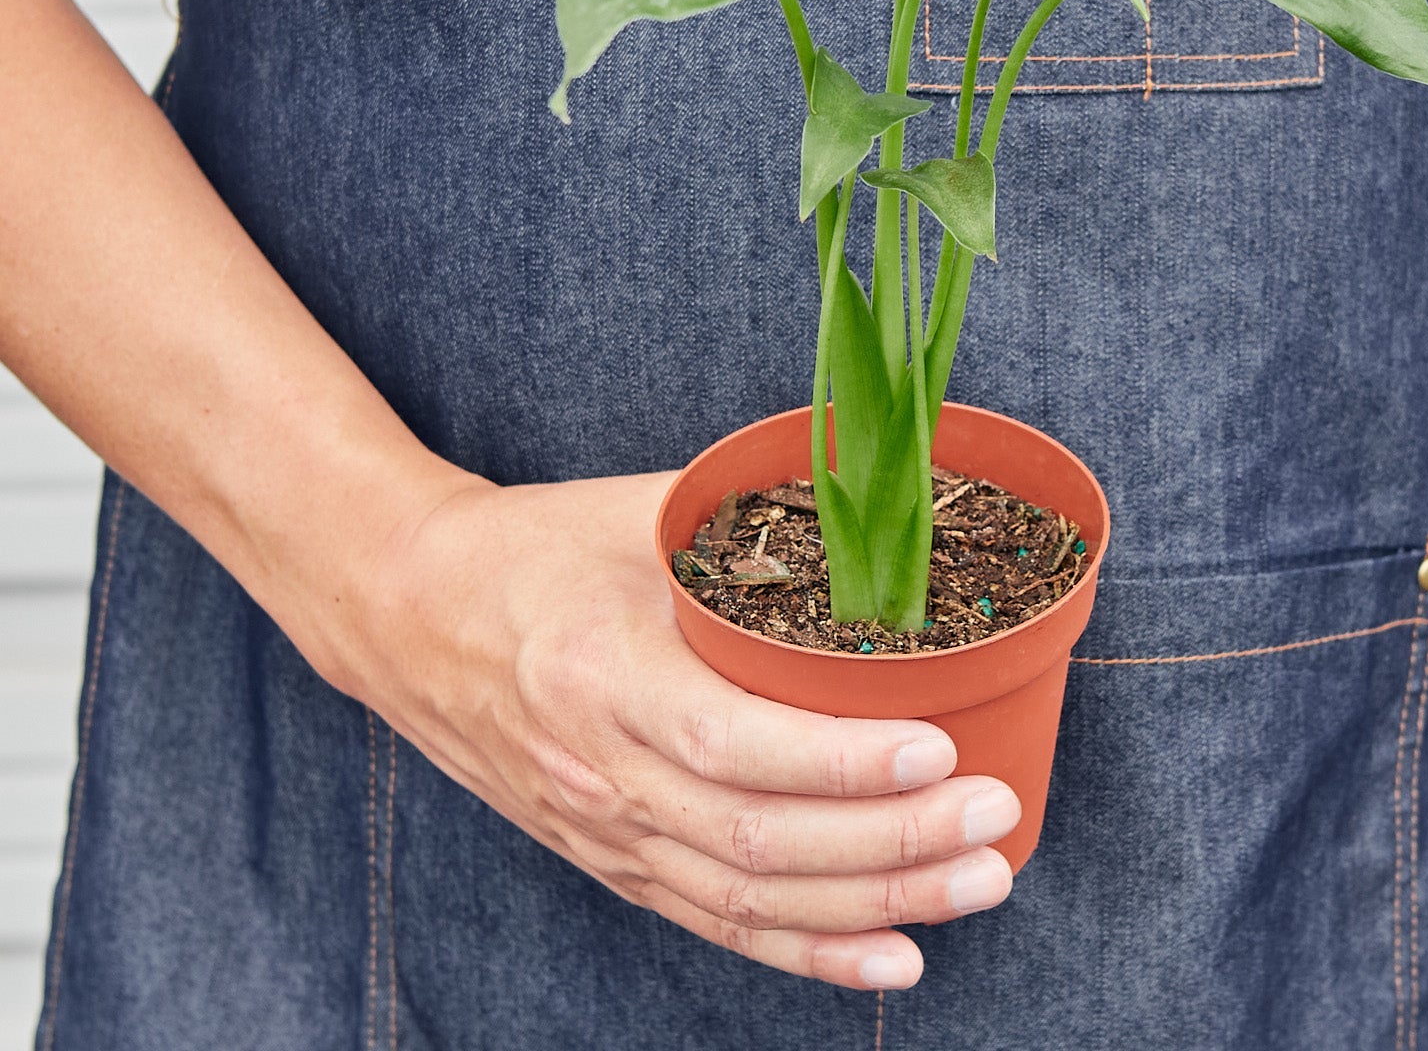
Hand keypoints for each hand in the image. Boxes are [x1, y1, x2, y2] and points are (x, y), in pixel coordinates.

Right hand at [343, 469, 1018, 988]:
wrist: (409, 613)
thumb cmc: (537, 547)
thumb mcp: (641, 511)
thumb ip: (752, 512)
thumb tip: (883, 494)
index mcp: (603, 674)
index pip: (732, 744)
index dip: (839, 763)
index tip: (938, 747)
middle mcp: (603, 773)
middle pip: (759, 841)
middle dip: (891, 842)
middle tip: (996, 816)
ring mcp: (606, 832)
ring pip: (752, 900)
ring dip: (876, 903)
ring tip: (980, 880)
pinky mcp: (612, 861)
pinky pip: (719, 925)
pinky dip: (812, 951)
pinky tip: (895, 954)